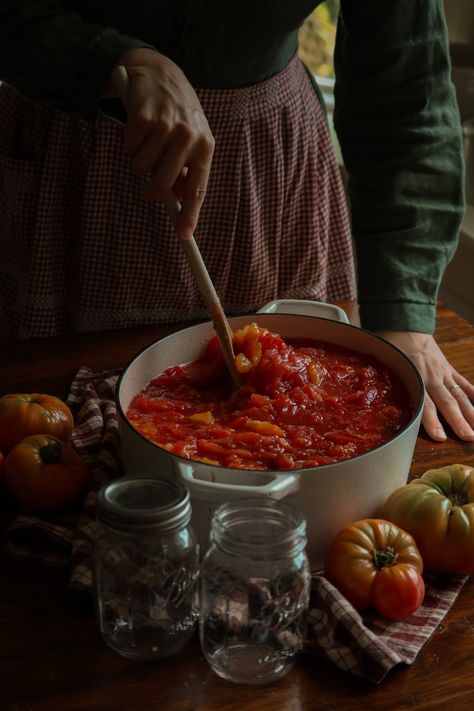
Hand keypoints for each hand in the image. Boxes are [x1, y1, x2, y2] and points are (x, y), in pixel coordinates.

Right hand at [103, 48, 214, 239]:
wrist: (159, 72)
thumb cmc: (178, 116)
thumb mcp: (190, 142)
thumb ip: (185, 172)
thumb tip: (178, 205)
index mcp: (205, 146)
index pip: (197, 188)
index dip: (190, 214)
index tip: (184, 235)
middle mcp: (189, 136)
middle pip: (163, 184)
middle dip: (152, 193)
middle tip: (149, 192)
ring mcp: (166, 125)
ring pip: (141, 168)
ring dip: (139, 162)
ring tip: (147, 144)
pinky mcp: (143, 117)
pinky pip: (129, 149)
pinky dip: (129, 144)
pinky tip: (138, 128)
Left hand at [375, 331, 473, 441]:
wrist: (404, 322)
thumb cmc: (388, 342)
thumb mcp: (380, 361)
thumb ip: (377, 380)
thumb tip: (360, 400)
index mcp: (414, 375)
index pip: (425, 403)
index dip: (432, 421)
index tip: (440, 437)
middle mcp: (432, 376)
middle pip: (447, 402)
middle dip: (458, 421)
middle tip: (468, 438)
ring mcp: (442, 373)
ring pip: (459, 395)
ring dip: (470, 413)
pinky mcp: (448, 369)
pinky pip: (463, 384)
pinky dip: (473, 396)